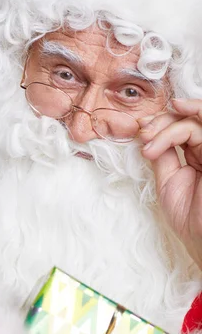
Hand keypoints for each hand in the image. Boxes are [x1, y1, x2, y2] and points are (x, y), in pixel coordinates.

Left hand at [139, 98, 201, 269]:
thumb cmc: (190, 217)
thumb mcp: (168, 180)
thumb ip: (163, 156)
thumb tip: (147, 133)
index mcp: (200, 154)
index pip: (182, 124)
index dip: (160, 123)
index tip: (138, 132)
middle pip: (189, 117)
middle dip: (161, 119)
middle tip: (141, 132)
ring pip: (195, 119)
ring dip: (166, 123)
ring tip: (146, 134)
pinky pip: (200, 129)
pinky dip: (173, 132)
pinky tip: (155, 144)